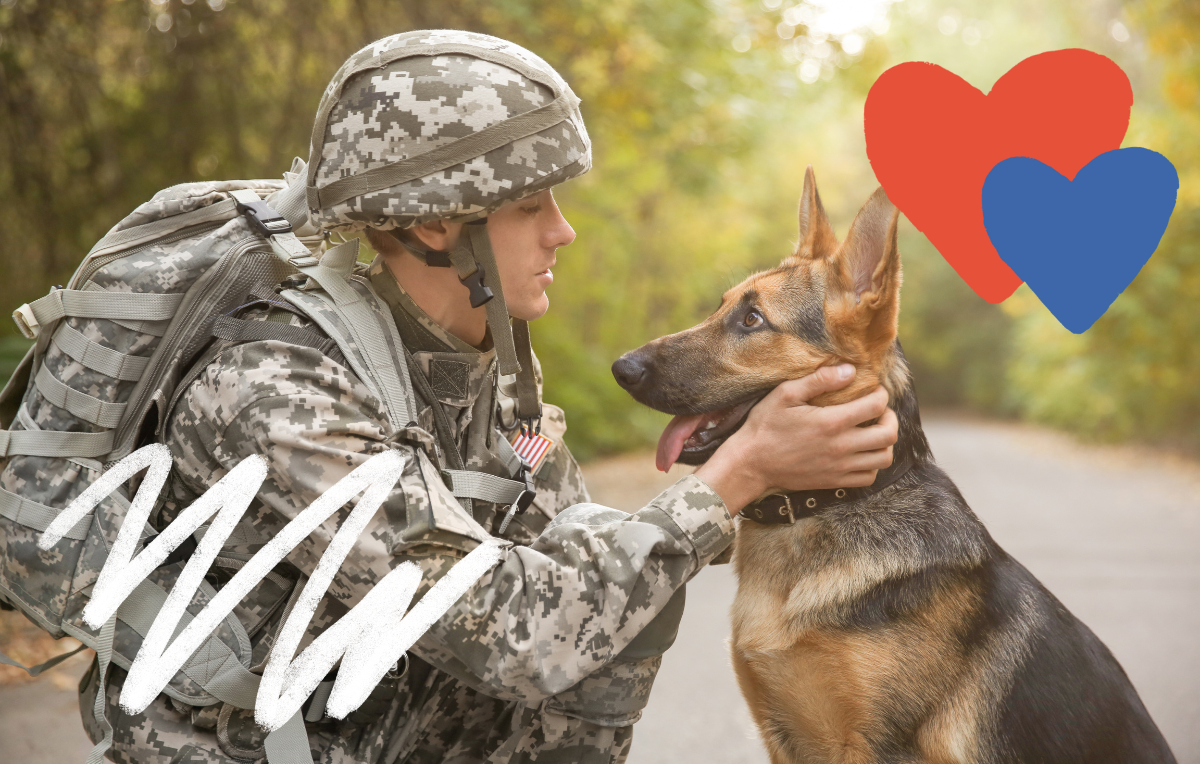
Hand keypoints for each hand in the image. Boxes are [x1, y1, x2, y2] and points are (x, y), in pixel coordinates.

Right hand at [694, 364, 897, 515]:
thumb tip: (849, 370)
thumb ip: (819, 380)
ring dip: (884, 442)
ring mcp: (840, 467)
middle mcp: (841, 446)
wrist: (751, 463)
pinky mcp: (834, 481)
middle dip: (889, 417)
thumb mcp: (786, 394)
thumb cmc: (765, 425)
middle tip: (878, 410)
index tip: (873, 389)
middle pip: (888, 434)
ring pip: (884, 458)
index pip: (876, 405)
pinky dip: (872, 464)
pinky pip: (869, 477)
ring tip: (872, 431)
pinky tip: (861, 452)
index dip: (880, 393)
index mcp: (831, 422)